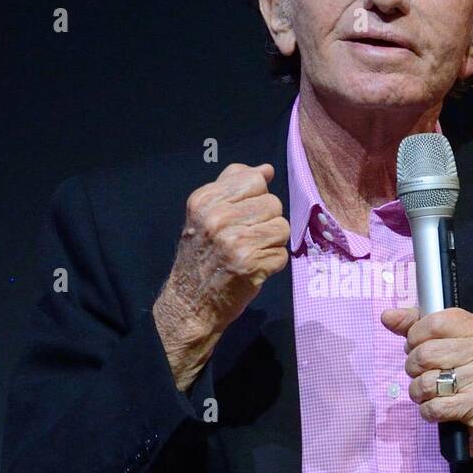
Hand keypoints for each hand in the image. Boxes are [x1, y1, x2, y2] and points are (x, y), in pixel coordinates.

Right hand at [153, 162, 289, 390]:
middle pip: (273, 203)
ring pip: (282, 227)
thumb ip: (233, 186)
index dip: (255, 198)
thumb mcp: (205, 215)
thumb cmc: (201, 257)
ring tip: (251, 252)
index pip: (254, 180)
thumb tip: (265, 169)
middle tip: (246, 239)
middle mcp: (218, 218)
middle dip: (266, 221)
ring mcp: (236, 242)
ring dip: (272, 243)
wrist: (190, 304)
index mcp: (205, 200)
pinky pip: (282, 253)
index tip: (242, 216)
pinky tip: (254, 269)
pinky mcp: (252, 264)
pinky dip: (272, 264)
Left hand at [380, 305, 472, 472]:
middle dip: (414, 367)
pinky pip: (433, 407)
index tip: (417, 346)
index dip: (415, 336)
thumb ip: (416, 326)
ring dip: (419, 391)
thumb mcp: (446, 343)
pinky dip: (427, 411)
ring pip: (427, 382)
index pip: (434, 323)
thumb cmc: (465, 376)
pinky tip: (439, 407)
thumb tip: (387, 316)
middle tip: (424, 373)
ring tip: (431, 391)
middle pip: (426, 354)